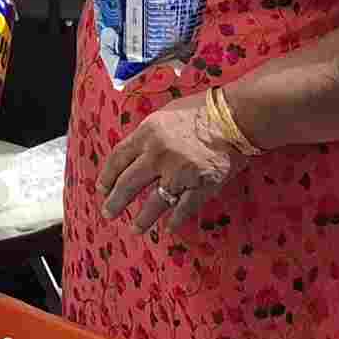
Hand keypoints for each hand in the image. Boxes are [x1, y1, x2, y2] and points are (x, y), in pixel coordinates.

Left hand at [96, 94, 253, 241]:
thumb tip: (136, 154)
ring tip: (135, 228)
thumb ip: (148, 135)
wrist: (236, 117)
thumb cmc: (202, 110)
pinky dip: (176, 219)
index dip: (108, 176)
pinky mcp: (200, 186)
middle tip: (108, 213)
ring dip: (143, 219)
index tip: (102, 188)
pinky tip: (170, 227)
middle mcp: (157, 155)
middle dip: (115, 202)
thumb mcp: (165, 115)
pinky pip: (183, 208)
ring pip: (154, 203)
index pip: (118, 158)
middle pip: (128, 184)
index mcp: (147, 134)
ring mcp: (179, 174)